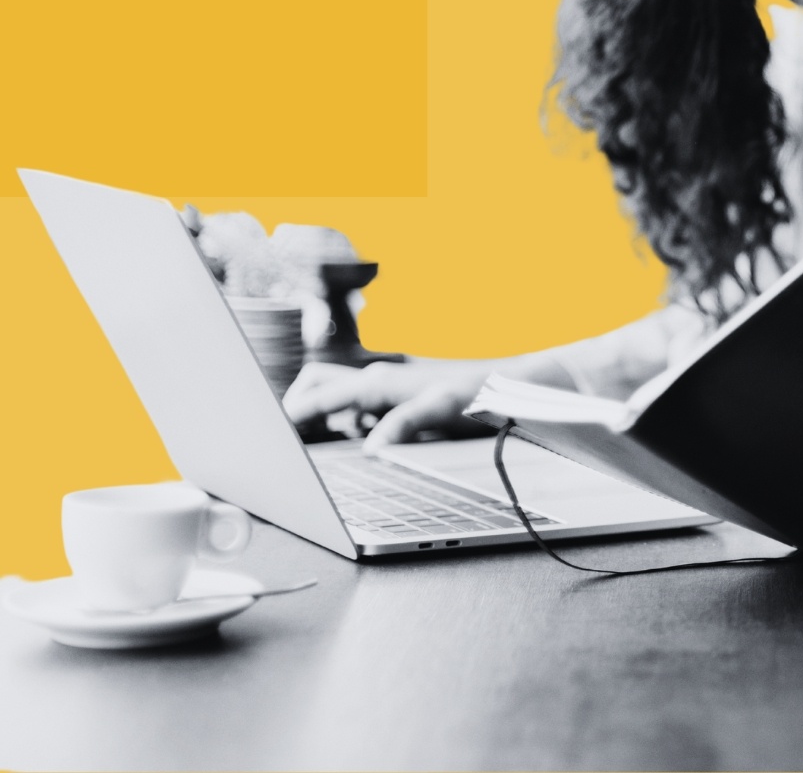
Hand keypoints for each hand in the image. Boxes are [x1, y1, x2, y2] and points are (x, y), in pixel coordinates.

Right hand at [282, 360, 493, 447]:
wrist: (509, 384)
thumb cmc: (477, 394)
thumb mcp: (442, 409)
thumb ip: (403, 425)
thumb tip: (370, 450)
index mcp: (379, 383)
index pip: (320, 395)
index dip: (290, 413)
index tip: (265, 432)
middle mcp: (377, 380)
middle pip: (317, 384)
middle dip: (296, 406)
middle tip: (284, 437)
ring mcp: (386, 387)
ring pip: (336, 393)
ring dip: (320, 412)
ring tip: (314, 441)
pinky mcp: (397, 397)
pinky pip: (357, 406)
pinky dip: (345, 419)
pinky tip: (356, 437)